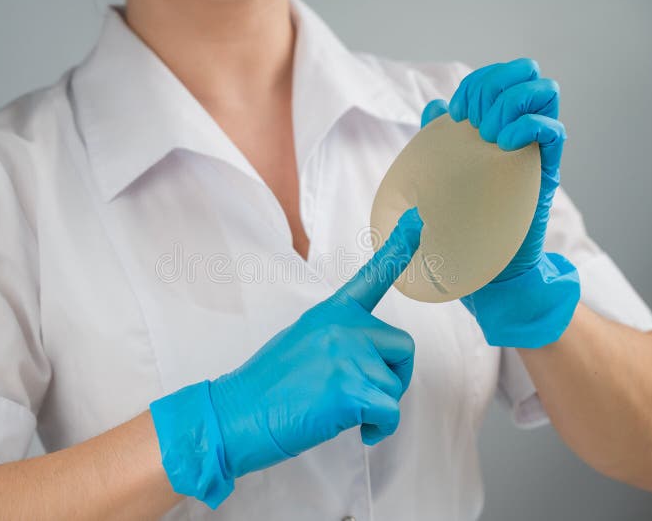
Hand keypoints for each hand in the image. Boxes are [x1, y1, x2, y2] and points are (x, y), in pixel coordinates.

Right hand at [150, 208, 422, 507]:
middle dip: (393, 377)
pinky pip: (390, 412)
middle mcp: (341, 327)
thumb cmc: (265, 388)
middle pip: (403, 348)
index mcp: (329, 314)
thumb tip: (365, 357)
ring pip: (395, 386)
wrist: (234, 415)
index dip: (398, 249)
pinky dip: (380, 429)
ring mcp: (346, 355)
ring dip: (378, 408)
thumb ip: (336, 340)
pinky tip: (359, 431)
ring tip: (342, 413)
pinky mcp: (349, 388)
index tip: (417, 220)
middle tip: (363, 396)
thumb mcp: (301, 344)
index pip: (371, 278)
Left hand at [422, 59, 579, 347]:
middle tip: (473, 119)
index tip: (457, 112)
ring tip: (490, 134)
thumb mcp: (443, 176)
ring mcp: (536, 149)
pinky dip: (528, 126)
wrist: (487, 269)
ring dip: (513, 101)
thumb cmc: (463, 223)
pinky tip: (503, 144)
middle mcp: (520, 131)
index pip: (499, 78)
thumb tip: (434, 108)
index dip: (478, 82)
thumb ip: (439, 139)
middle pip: (527, 73)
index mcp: (496, 126)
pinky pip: (554, 131)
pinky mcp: (547, 172)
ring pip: (546, 92)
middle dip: (495, 83)